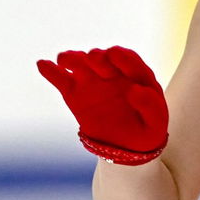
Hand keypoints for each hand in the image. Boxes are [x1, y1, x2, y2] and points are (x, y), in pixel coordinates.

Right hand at [36, 46, 167, 154]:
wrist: (127, 146)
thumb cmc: (146, 128)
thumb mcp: (156, 120)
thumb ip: (150, 104)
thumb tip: (134, 90)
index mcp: (136, 75)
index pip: (128, 59)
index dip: (121, 55)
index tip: (113, 53)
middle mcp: (113, 73)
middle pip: (103, 59)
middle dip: (98, 59)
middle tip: (94, 62)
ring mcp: (93, 81)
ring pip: (81, 64)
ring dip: (73, 58)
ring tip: (65, 59)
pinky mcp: (75, 93)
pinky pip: (61, 79)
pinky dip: (51, 71)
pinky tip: (43, 64)